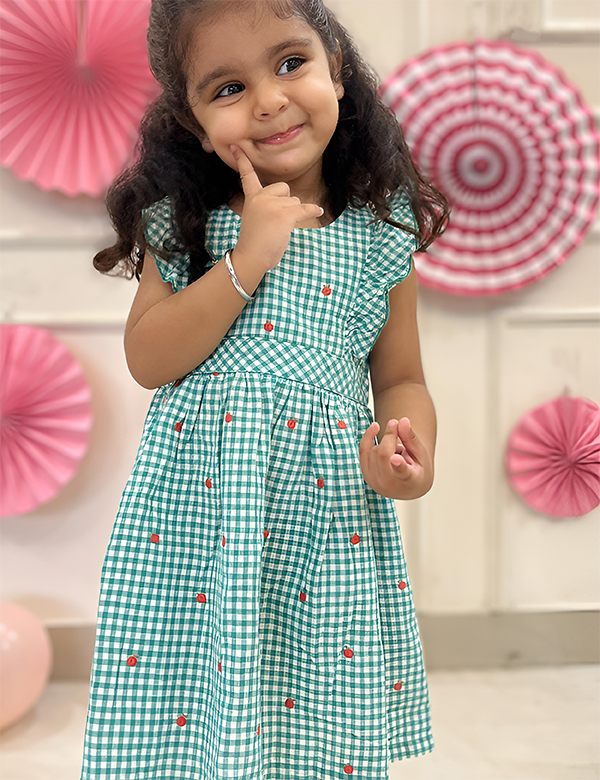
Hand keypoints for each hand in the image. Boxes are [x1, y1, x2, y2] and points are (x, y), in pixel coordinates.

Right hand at [230, 145, 323, 270]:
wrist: (251, 257)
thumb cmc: (254, 242)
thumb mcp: (255, 218)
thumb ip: (266, 205)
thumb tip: (290, 202)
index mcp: (252, 198)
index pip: (247, 175)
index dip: (242, 160)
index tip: (235, 145)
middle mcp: (262, 197)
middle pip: (284, 188)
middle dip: (285, 202)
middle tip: (275, 220)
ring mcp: (273, 205)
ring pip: (294, 201)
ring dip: (292, 213)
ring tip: (279, 228)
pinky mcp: (285, 214)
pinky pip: (304, 209)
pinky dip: (312, 211)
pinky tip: (318, 212)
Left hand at [359, 417, 432, 499]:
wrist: (408, 488)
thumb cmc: (417, 471)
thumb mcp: (421, 456)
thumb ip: (411, 439)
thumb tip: (402, 421)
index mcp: (409, 480)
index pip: (403, 473)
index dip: (399, 465)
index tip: (395, 458)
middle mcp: (389, 485)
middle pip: (384, 454)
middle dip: (389, 435)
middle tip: (396, 423)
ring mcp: (375, 482)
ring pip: (374, 451)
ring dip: (385, 442)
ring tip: (398, 449)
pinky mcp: (366, 475)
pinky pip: (363, 452)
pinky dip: (368, 437)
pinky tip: (375, 427)